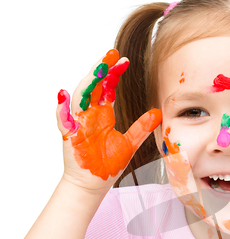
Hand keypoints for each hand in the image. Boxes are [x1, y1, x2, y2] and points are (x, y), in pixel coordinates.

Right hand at [56, 49, 161, 191]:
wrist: (94, 185)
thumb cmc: (108, 165)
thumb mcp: (130, 144)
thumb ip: (141, 127)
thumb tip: (158, 112)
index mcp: (103, 115)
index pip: (107, 88)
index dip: (114, 73)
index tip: (124, 60)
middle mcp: (89, 116)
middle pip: (93, 87)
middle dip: (101, 70)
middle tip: (111, 53)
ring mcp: (78, 125)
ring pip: (80, 98)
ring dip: (87, 83)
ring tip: (97, 69)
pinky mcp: (70, 137)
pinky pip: (63, 121)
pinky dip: (62, 109)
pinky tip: (63, 96)